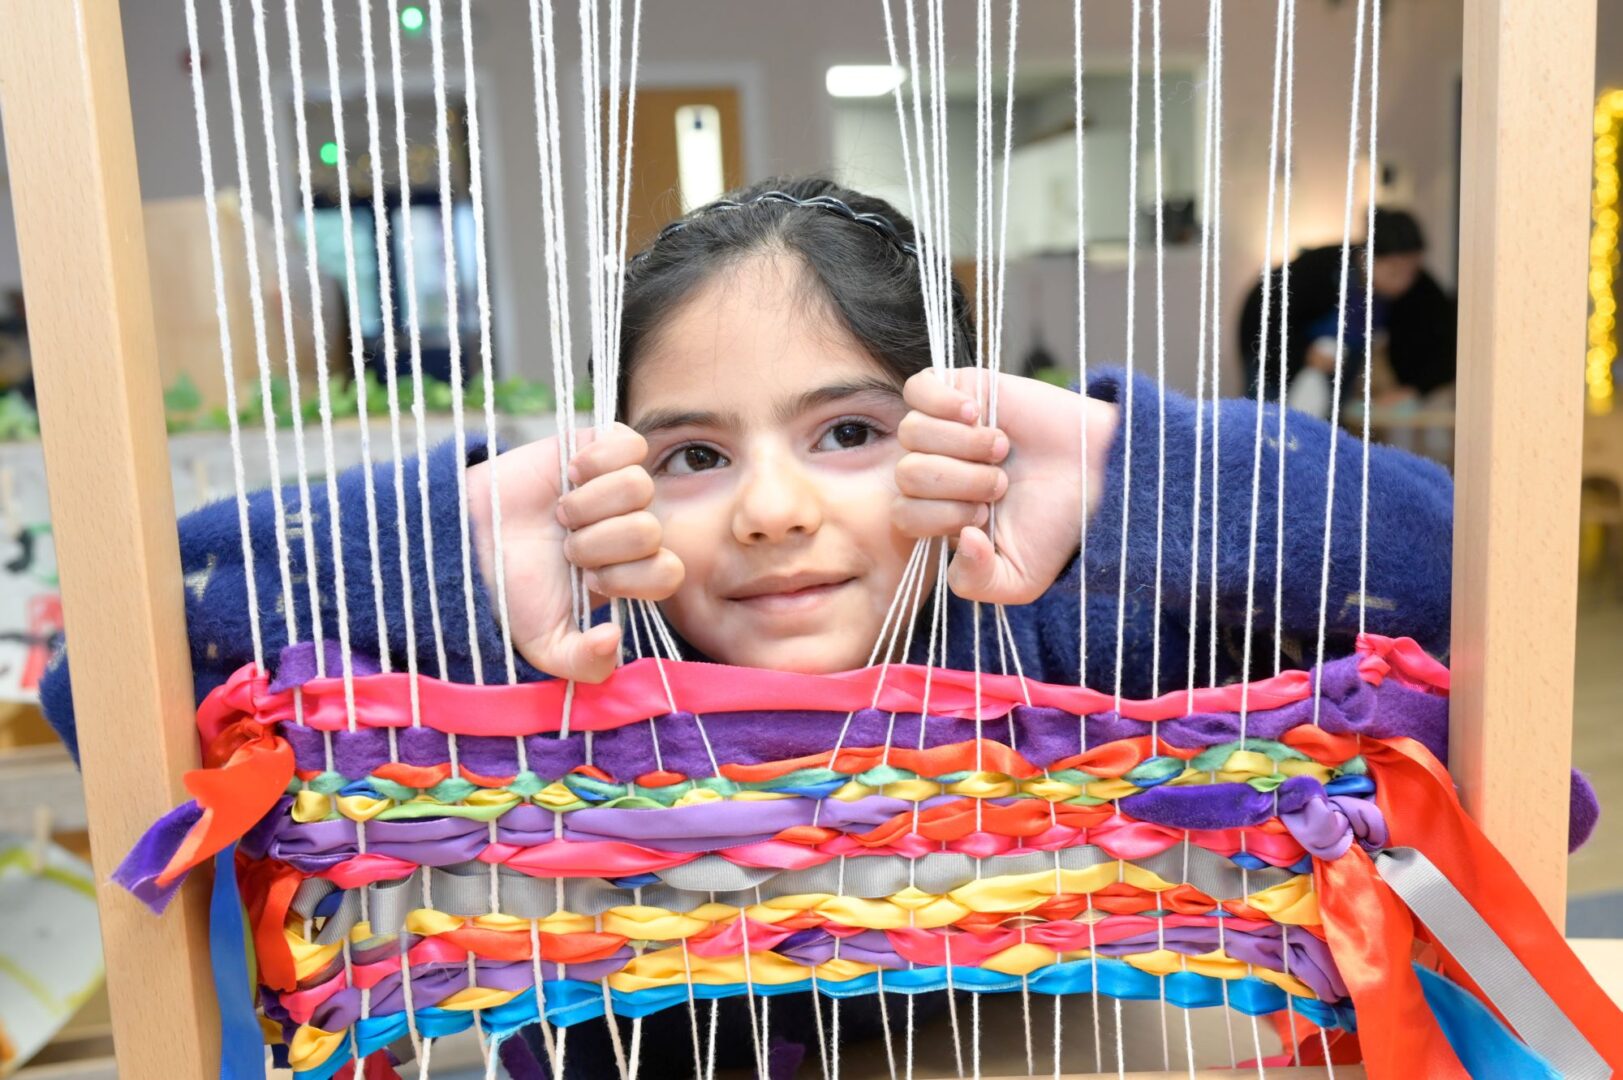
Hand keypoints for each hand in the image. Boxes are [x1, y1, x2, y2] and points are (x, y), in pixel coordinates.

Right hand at [466, 424, 683, 681]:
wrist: (469, 541)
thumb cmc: (511, 590)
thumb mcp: (546, 646)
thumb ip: (586, 664)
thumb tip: (615, 638)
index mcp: (634, 574)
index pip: (669, 572)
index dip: (628, 577)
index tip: (589, 581)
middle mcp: (634, 530)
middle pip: (650, 530)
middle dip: (598, 544)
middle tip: (566, 547)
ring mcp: (620, 488)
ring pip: (639, 486)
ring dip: (590, 504)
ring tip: (563, 515)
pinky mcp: (602, 446)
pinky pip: (630, 442)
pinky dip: (596, 460)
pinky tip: (570, 475)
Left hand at [892, 370, 1117, 604]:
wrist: (1100, 475)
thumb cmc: (1057, 525)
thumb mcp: (1018, 579)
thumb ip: (976, 581)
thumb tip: (959, 540)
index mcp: (937, 514)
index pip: (903, 514)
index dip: (943, 516)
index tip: (985, 515)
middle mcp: (934, 471)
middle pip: (908, 473)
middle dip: (961, 482)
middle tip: (1001, 482)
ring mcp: (943, 429)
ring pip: (912, 432)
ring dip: (964, 444)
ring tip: (999, 449)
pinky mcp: (959, 389)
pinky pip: (918, 387)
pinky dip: (943, 402)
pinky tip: (978, 414)